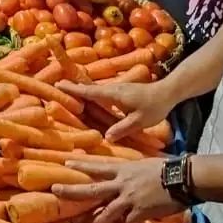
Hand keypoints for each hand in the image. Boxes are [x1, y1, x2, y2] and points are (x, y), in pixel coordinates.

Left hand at [53, 156, 182, 222]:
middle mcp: (121, 184)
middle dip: (72, 191)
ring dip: (92, 222)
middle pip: (92, 189)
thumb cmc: (167, 168)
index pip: (97, 166)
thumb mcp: (144, 164)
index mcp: (122, 169)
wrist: (182, 177)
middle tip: (55, 190)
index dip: (81, 165)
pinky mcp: (140, 213)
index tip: (66, 163)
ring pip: (105, 212)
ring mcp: (129, 199)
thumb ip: (133, 169)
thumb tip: (129, 171)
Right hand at [57, 80, 176, 142]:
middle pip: (87, 88)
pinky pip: (101, 92)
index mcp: (113, 94)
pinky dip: (91, 93)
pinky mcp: (121, 91)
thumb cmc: (154, 106)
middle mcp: (112, 89)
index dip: (73, 89)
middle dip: (72, 87)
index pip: (89, 91)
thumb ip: (122, 128)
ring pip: (94, 90)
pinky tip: (89, 100)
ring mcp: (116, 89)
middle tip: (55, 86)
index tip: (58, 85)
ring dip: (81, 90)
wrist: (167, 92)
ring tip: (67, 93)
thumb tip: (106, 138)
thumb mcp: (139, 121)